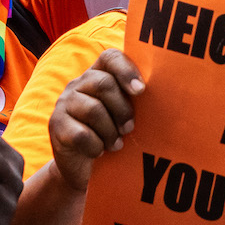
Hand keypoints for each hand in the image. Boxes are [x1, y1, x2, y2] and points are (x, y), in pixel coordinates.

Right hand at [47, 49, 143, 190]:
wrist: (83, 168)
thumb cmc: (111, 136)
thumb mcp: (124, 116)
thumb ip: (136, 100)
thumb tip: (168, 93)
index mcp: (97, 75)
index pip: (110, 57)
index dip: (126, 70)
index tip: (140, 91)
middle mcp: (77, 84)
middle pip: (103, 84)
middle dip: (122, 109)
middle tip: (129, 128)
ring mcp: (64, 103)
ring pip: (93, 109)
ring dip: (110, 131)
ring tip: (115, 144)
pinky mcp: (55, 125)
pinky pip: (81, 134)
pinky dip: (96, 146)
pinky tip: (99, 151)